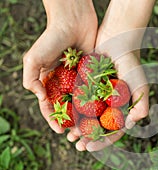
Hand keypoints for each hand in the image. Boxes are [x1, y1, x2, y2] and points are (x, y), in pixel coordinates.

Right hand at [23, 0, 97, 132]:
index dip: (53, 119)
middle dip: (70, 121)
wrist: (74, 21)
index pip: (49, 106)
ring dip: (84, 116)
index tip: (60, 131)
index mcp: (48, 81)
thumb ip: (31, 78)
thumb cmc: (51, 38)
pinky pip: (94, 91)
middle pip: (66, 107)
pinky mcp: (91, 74)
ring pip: (81, 102)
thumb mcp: (34, 58)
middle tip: (77, 134)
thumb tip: (40, 98)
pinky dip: (96, 102)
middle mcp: (63, 82)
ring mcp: (78, 79)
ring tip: (89, 128)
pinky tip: (101, 113)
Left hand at [67, 52, 148, 151]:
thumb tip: (130, 125)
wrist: (117, 42)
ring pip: (86, 118)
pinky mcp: (86, 88)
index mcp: (123, 109)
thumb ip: (141, 106)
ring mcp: (97, 98)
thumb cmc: (131, 64)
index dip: (103, 141)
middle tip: (77, 146)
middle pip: (98, 128)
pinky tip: (63, 119)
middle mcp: (110, 106)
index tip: (90, 148)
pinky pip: (77, 103)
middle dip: (88, 139)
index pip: (114, 131)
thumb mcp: (140, 86)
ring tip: (69, 137)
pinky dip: (71, 112)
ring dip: (78, 129)